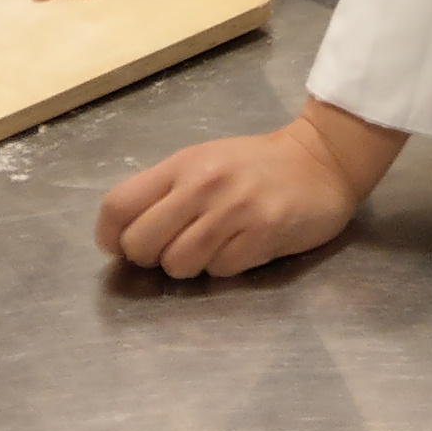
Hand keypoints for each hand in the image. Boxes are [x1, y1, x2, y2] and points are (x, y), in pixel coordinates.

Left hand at [97, 104, 396, 277]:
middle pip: (141, 244)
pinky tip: (244, 245)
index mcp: (182, 165)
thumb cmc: (255, 165)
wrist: (321, 160)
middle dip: (150, 257)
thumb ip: (165, 193)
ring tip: (213, 246)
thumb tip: (125, 238)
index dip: (110, 236)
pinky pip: (221, 271)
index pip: (117, 206)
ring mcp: (233, 209)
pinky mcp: (263, 232)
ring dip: (191, 265)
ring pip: (178, 265)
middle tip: (172, 249)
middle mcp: (202, 185)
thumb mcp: (204, 163)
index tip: (122, 246)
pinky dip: (227, 267)